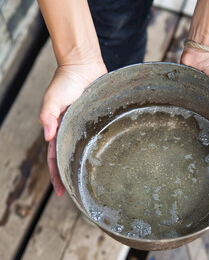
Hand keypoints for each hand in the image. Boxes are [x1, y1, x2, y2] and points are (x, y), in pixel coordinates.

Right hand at [40, 62, 107, 195]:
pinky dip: (100, 148)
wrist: (84, 66)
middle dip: (73, 176)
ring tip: (95, 181)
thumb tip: (46, 136)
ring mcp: (86, 126)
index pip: (54, 158)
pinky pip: (99, 137)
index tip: (61, 193)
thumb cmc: (66, 80)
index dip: (56, 176)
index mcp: (58, 129)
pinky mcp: (98, 120)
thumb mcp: (52, 98)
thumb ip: (47, 115)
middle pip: (71, 158)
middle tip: (81, 193)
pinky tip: (110, 158)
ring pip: (85, 150)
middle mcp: (72, 131)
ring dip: (87, 165)